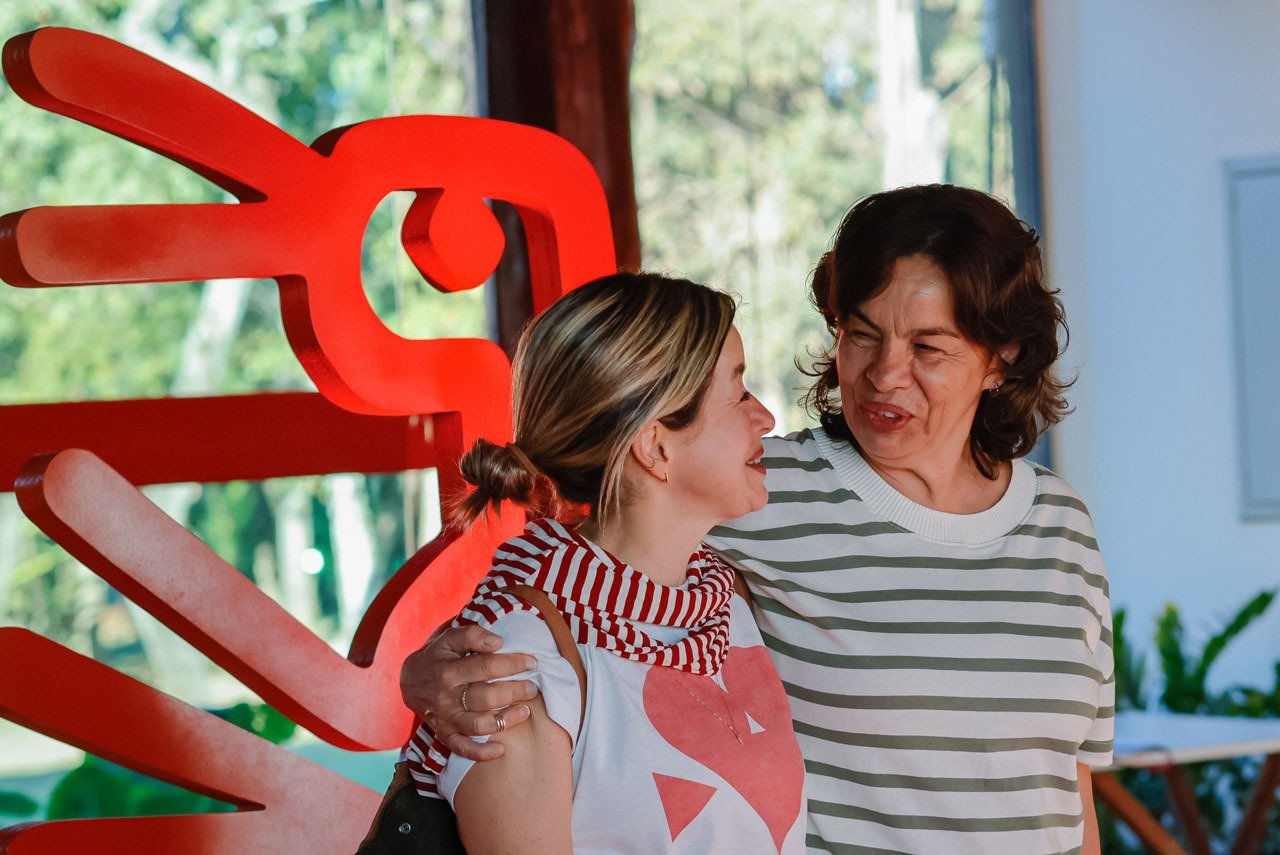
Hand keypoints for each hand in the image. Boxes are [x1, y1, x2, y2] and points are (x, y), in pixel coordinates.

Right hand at [400, 625, 539, 759]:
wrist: (409, 680)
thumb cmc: (437, 656)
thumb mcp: (448, 638)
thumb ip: (472, 635)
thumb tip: (498, 642)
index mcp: (448, 670)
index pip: (485, 667)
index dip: (512, 664)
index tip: (532, 663)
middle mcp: (446, 697)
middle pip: (485, 698)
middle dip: (514, 692)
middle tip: (532, 688)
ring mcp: (445, 718)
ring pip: (478, 725)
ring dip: (505, 721)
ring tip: (525, 711)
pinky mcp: (444, 733)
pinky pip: (461, 748)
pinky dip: (480, 753)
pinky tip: (500, 750)